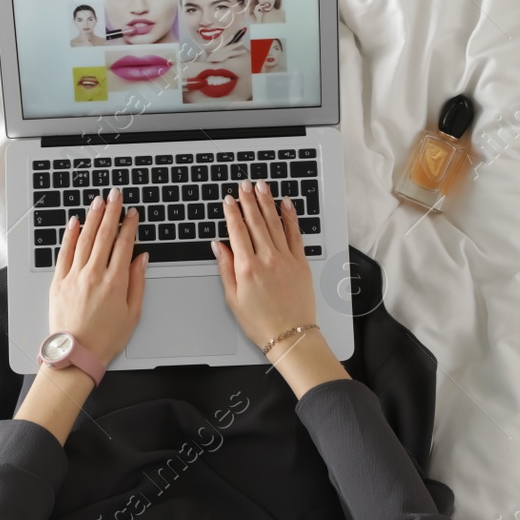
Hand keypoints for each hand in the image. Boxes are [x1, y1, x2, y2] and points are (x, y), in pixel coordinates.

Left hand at [48, 187, 147, 364]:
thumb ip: (138, 283)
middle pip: (105, 235)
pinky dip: (70, 235)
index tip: (132, 213)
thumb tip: (141, 259)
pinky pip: (65, 252)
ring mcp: (75, 276)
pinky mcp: (59, 281)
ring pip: (85, 238)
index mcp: (115, 282)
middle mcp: (94, 274)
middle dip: (112, 211)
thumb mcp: (133, 314)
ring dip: (93, 217)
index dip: (130, 225)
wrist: (76, 355)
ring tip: (98, 201)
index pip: (124, 244)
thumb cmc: (106, 338)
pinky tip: (75, 222)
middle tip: (115, 195)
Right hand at [213, 180, 348, 396]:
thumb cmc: (260, 322)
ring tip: (262, 186)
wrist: (290, 336)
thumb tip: (218, 246)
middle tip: (244, 184)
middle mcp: (267, 258)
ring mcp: (286, 259)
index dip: (232, 212)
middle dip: (249, 200)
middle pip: (256, 221)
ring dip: (267, 202)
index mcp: (247, 267)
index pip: (237, 230)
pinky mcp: (301, 263)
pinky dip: (290, 217)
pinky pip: (295, 234)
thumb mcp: (233, 298)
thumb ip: (225, 268)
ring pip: (274, 223)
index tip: (229, 199)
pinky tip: (286, 204)